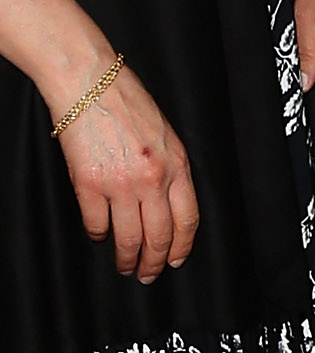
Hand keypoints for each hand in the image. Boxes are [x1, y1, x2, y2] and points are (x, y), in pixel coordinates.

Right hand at [55, 56, 199, 281]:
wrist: (88, 79)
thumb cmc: (125, 99)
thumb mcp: (165, 134)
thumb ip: (171, 168)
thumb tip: (168, 202)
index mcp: (177, 166)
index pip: (188, 220)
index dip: (182, 247)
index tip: (176, 260)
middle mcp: (153, 179)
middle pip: (160, 237)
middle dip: (155, 262)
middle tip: (148, 274)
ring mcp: (121, 183)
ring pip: (129, 238)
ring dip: (127, 258)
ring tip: (124, 266)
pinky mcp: (89, 183)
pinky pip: (97, 223)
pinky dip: (98, 235)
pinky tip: (99, 236)